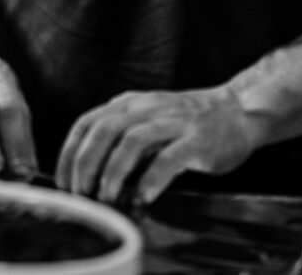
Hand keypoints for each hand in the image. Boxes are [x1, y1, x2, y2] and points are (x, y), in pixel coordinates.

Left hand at [56, 85, 262, 205]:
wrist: (237, 111)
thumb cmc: (187, 123)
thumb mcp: (146, 121)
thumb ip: (120, 141)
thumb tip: (90, 177)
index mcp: (129, 104)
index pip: (87, 123)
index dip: (69, 153)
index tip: (64, 182)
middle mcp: (146, 108)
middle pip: (104, 130)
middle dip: (86, 165)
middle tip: (81, 194)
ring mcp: (172, 122)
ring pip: (132, 141)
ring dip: (114, 172)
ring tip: (107, 198)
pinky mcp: (196, 140)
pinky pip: (169, 159)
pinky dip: (151, 179)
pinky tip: (143, 197)